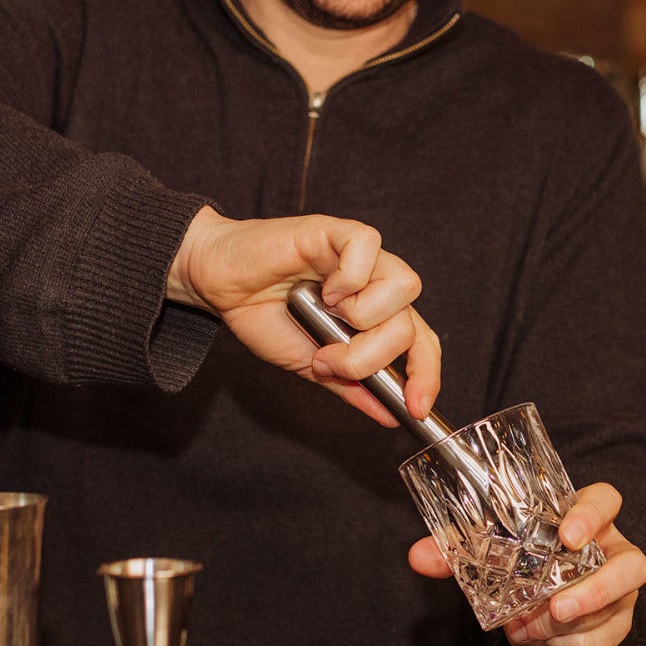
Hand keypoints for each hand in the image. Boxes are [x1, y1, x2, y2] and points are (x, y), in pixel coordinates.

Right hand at [167, 206, 439, 425]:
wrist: (219, 285)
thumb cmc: (264, 316)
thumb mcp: (310, 365)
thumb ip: (350, 384)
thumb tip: (391, 414)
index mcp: (376, 317)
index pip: (421, 344)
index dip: (426, 376)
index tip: (415, 408)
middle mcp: (376, 286)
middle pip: (411, 325)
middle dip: (370, 356)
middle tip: (327, 359)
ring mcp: (360, 258)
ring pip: (405, 286)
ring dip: (364, 316)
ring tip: (326, 315)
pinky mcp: (336, 231)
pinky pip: (368, 246)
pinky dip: (349, 276)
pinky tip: (323, 288)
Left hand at [408, 482, 645, 645]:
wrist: (546, 578)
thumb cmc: (526, 551)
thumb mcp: (494, 544)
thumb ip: (456, 548)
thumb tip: (419, 557)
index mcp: (585, 515)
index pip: (605, 501)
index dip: (592, 516)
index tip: (568, 535)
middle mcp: (612, 549)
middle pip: (631, 564)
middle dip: (596, 589)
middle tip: (556, 605)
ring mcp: (620, 586)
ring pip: (619, 605)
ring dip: (574, 624)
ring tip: (530, 627)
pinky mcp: (618, 618)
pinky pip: (609, 637)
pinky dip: (574, 645)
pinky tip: (542, 640)